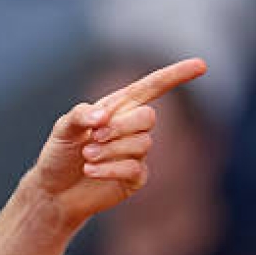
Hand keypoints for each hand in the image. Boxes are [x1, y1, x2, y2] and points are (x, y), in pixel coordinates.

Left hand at [28, 58, 207, 227]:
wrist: (54, 189)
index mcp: (117, 108)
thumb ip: (81, 115)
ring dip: (110, 149)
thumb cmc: (59, 153)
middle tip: (93, 137)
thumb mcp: (62, 127)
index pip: (151, 87)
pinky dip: (109, 168)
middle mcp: (131, 128)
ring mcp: (136, 154)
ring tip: (87, 155)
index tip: (201, 65)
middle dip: (120, 126)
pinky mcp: (136, 178)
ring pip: (142, 144)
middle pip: (148, 117)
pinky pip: (135, 168)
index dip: (175, 76)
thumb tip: (103, 116)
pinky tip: (90, 170)